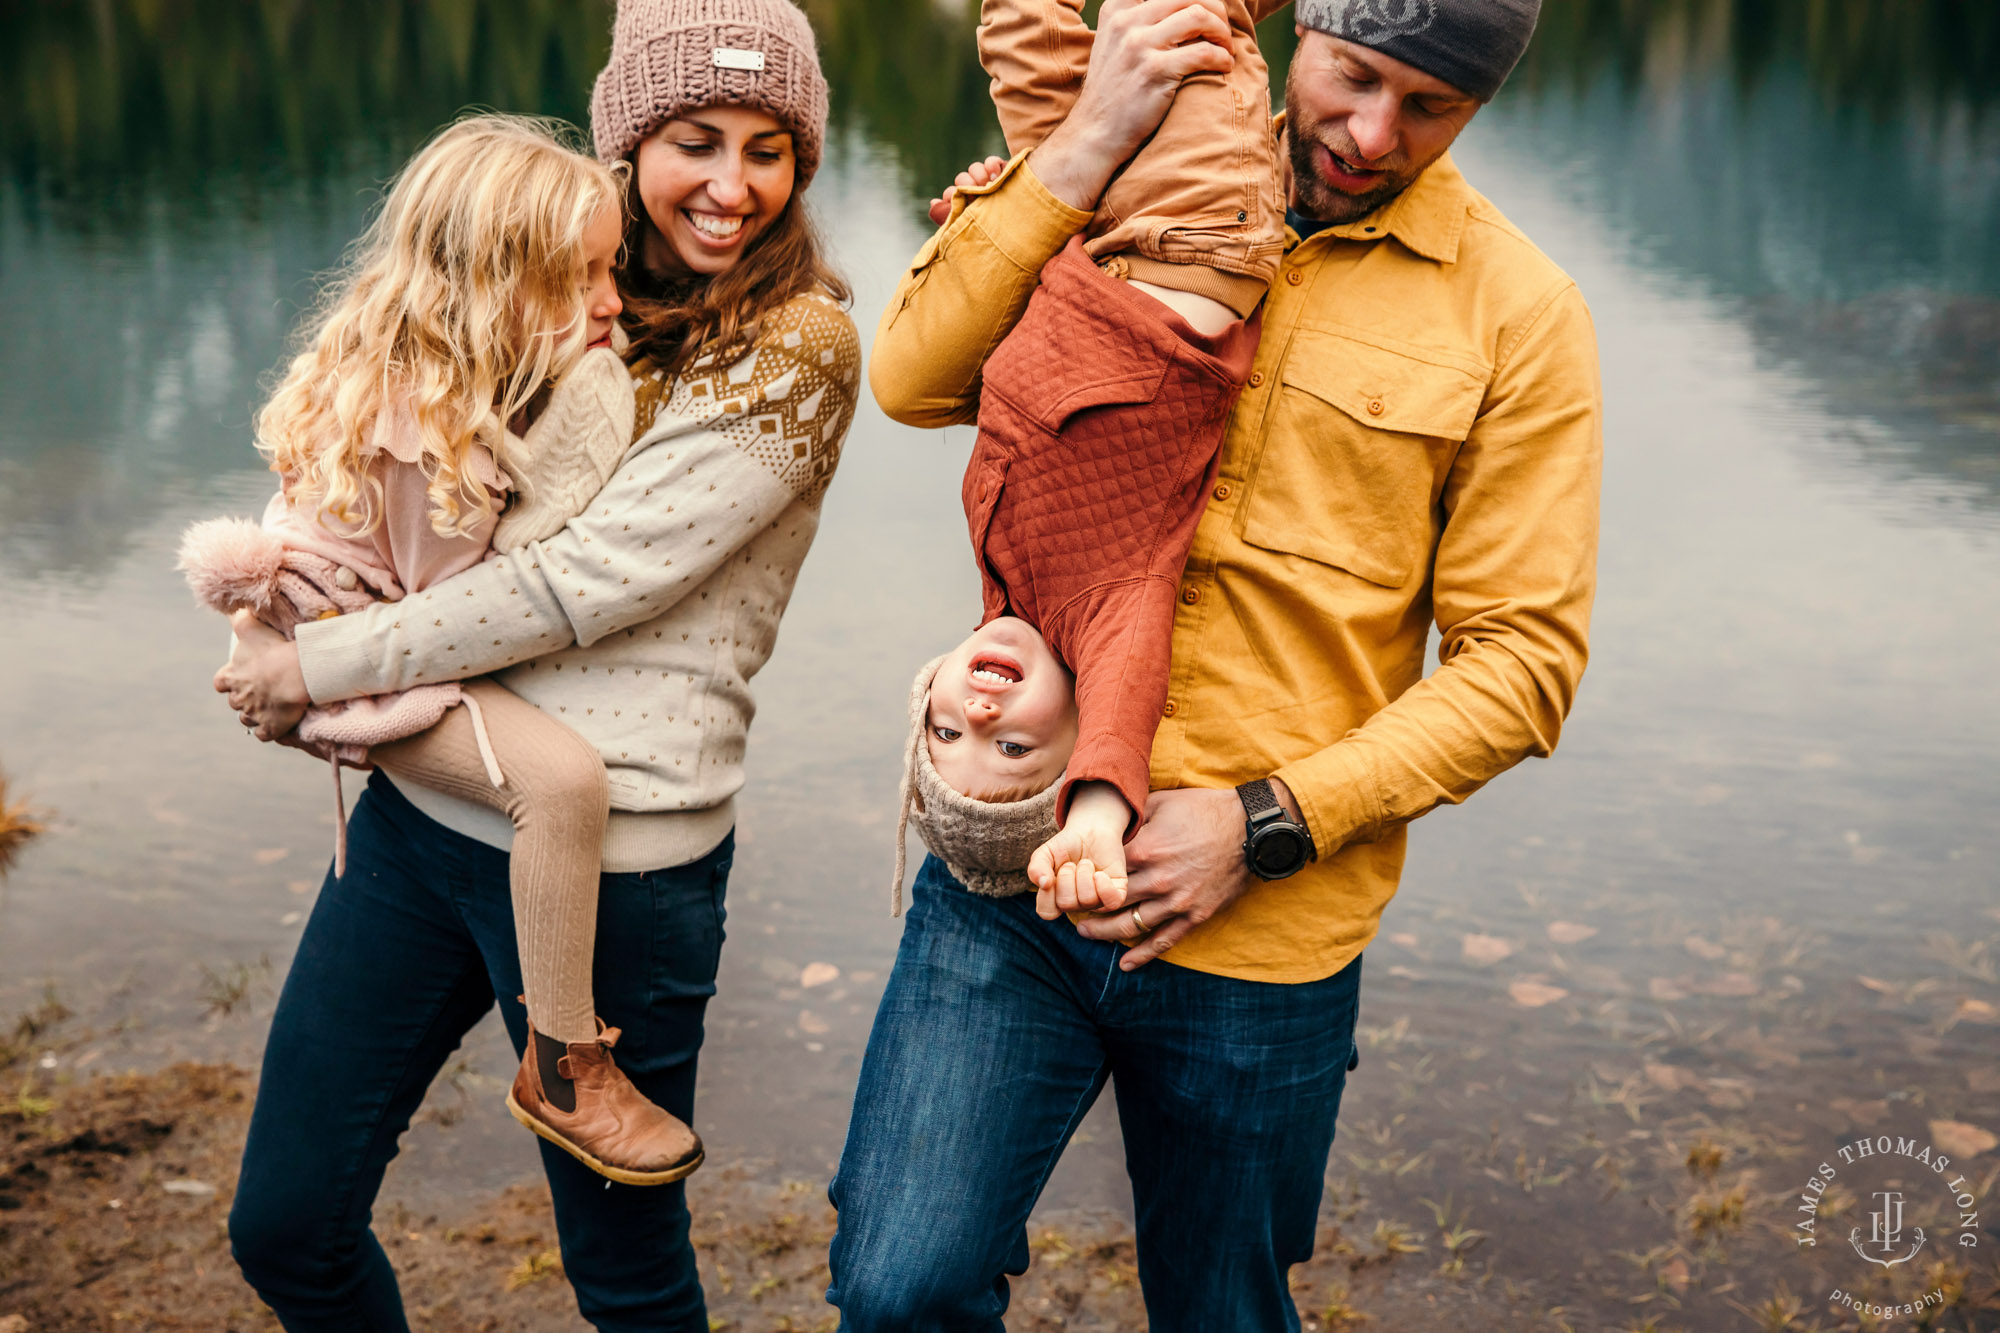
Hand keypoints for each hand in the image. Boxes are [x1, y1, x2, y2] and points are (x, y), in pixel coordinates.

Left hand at [214, 610, 309, 740]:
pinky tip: (278, 723)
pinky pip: (264, 734)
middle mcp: (237, 699)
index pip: (220, 683)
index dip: (229, 681)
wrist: (295, 673)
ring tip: (272, 707)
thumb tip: (233, 606)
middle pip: (236, 702)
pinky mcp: (268, 728)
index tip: (239, 677)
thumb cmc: (272, 650)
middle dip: (246, 698)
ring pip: (248, 719)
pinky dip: (269, 730)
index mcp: (229, 678)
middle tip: (263, 690)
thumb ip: (239, 618)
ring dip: (256, 714)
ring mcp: (252, 715)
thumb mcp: (250, 628)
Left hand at [928, 156, 1009, 226]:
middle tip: (975, 193)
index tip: (956, 200)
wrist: (1024, 226)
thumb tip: (933, 202)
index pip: (951, 194)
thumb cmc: (995, 230)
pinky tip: (996, 174)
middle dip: (966, 184)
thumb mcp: (970, 226)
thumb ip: (949, 215)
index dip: (951, 194)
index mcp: (966, 205)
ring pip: (975, 168)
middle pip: (961, 178)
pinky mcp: (1002, 172)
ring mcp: (989, 181)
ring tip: (988, 185)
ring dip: (978, 175)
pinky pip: (991, 161)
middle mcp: (976, 192)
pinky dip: (991, 164)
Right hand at [1027, 783, 1132, 917]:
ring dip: (1084, 874)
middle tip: (1071, 863)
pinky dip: (1104, 887)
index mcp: (1056, 899)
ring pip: (1088, 900)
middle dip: (1067, 877)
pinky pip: (1111, 902)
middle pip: (1067, 904)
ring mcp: (1096, 901)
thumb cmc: (1066, 845)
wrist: (1092, 830)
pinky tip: (1100, 874)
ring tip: (1086, 863)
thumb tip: (1043, 883)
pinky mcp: (1116, 894)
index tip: (1050, 874)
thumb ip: (1036, 867)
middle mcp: (1076, 904)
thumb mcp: (1045, 853)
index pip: (1047, 912)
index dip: (1047, 895)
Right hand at [1032, 0, 1233, 211]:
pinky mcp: (1154, 72)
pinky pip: (1203, 52)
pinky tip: (1224, 66)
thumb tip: (1182, 9)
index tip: (1207, 10)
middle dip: (1216, 10)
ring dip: (1221, 31)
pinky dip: (1222, 58)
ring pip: (1198, 16)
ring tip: (1225, 48)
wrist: (1095, 134)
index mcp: (1117, 8)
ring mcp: (1138, 46)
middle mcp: (1126, 22)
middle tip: (1223, 31)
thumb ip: (1138, 20)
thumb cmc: (1114, 91)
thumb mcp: (1114, 43)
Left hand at [1072, 784, 1270, 968]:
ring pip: (1131, 925)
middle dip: (1085, 907)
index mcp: (1145, 850)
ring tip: (1086, 932)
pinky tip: (1125, 964)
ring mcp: (1177, 901)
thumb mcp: (1163, 803)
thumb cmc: (1205, 811)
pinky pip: (1164, 941)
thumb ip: (1134, 818)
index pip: (1101, 872)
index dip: (1082, 877)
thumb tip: (1110, 825)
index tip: (1069, 880)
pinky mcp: (1195, 915)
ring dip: (1105, 932)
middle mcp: (1157, 880)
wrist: (1249, 830)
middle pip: (1110, 902)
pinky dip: (1143, 955)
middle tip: (1068, 910)